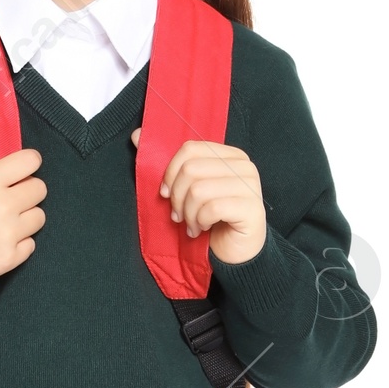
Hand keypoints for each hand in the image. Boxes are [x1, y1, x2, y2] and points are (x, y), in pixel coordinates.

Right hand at [0, 147, 45, 281]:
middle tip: (12, 198)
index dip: (29, 163)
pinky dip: (20, 242)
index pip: (30, 161)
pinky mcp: (10, 257)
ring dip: (26, 217)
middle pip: (40, 189)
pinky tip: (2, 241)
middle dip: (27, 191)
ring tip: (6, 222)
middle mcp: (2, 206)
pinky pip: (31, 243)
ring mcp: (8, 234)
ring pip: (39, 217)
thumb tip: (3, 167)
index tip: (24, 169)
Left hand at [133, 130, 266, 263]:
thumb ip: (167, 163)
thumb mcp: (187, 189)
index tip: (166, 194)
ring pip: (199, 190)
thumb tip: (136, 135)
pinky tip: (203, 229)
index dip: (171, 173)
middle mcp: (243, 166)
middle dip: (178, 198)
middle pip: (191, 169)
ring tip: (192, 225)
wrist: (234, 251)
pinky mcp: (252, 208)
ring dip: (188, 214)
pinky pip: (212, 208)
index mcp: (229, 155)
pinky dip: (200, 222)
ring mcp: (250, 186)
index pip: (190, 149)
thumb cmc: (210, 219)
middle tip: (179, 215)